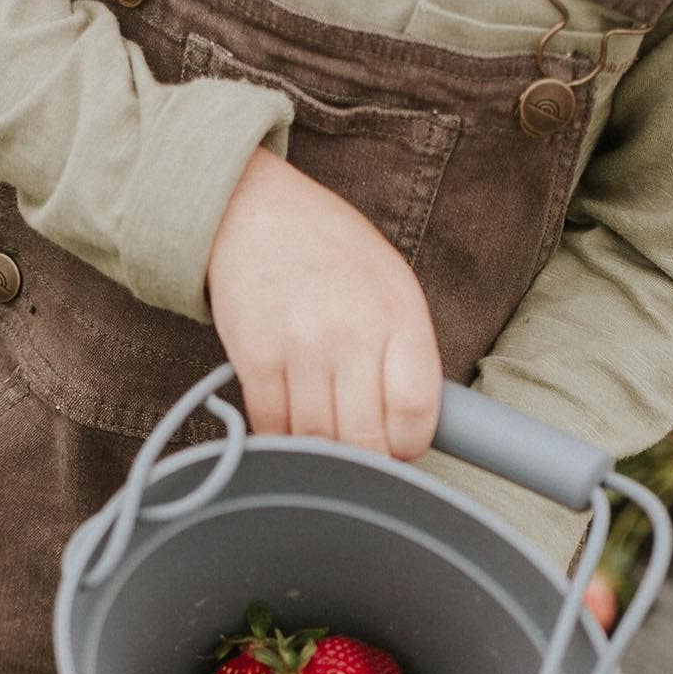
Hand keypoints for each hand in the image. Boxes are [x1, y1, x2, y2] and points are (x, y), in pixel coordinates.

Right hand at [205, 145, 442, 458]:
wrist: (256, 212)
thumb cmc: (333, 256)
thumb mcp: (391, 286)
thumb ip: (405, 352)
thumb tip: (409, 430)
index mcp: (399, 314)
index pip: (417, 411)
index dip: (410, 445)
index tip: (399, 447)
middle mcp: (352, 332)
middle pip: (366, 441)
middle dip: (366, 461)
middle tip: (359, 451)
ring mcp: (301, 346)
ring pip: (318, 442)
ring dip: (322, 452)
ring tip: (323, 431)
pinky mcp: (255, 357)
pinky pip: (273, 429)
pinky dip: (281, 438)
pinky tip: (288, 421)